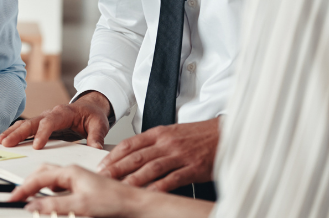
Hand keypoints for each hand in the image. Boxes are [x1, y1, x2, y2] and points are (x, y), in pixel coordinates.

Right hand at [0, 91, 110, 149]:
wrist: (90, 107)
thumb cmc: (93, 115)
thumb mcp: (99, 124)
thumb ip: (96, 137)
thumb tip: (96, 148)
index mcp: (64, 112)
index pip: (50, 122)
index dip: (42, 133)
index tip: (36, 146)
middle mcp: (51, 114)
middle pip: (32, 122)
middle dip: (18, 132)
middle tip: (7, 143)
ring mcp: (44, 118)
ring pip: (25, 124)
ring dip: (12, 132)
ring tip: (1, 141)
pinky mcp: (41, 124)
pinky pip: (26, 127)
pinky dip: (14, 132)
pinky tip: (5, 139)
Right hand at [7, 164, 152, 217]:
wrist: (134, 204)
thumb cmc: (114, 200)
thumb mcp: (80, 205)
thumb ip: (54, 206)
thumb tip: (33, 206)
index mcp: (70, 171)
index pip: (38, 178)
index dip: (23, 189)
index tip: (12, 198)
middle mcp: (72, 172)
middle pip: (42, 174)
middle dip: (27, 184)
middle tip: (17, 197)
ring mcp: (77, 179)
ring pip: (50, 180)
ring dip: (37, 187)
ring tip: (28, 198)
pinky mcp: (82, 187)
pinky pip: (59, 186)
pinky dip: (48, 192)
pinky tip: (49, 200)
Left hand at [97, 117, 218, 190]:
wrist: (226, 133)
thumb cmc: (198, 135)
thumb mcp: (173, 133)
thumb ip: (154, 143)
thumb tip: (133, 155)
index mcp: (160, 133)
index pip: (131, 144)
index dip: (114, 155)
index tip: (102, 165)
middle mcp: (167, 143)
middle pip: (136, 157)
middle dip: (117, 169)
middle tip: (103, 179)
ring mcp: (180, 155)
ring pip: (151, 168)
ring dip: (133, 180)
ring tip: (120, 189)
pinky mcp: (193, 168)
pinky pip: (173, 179)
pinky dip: (159, 188)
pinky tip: (149, 195)